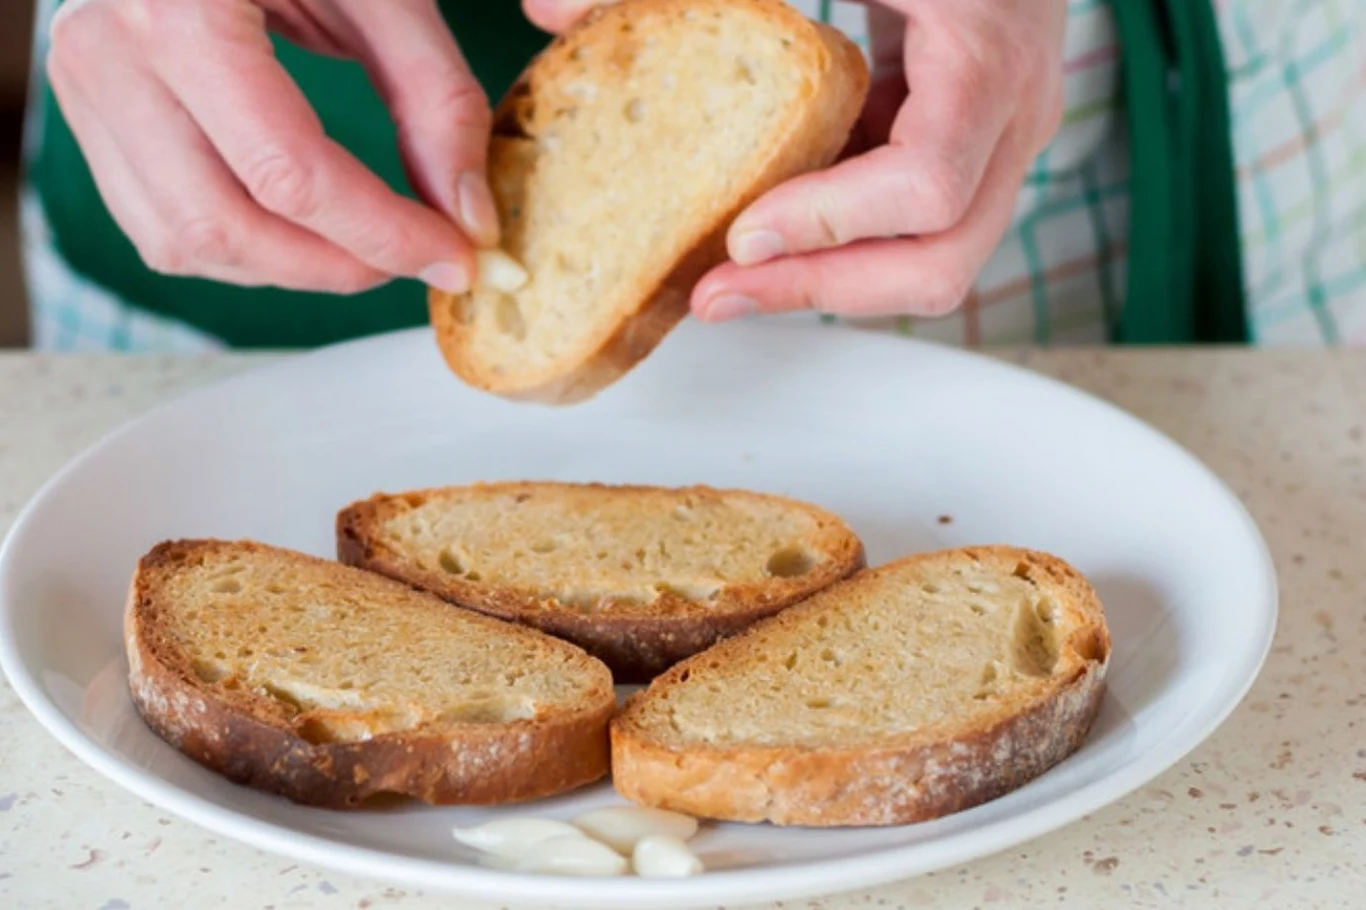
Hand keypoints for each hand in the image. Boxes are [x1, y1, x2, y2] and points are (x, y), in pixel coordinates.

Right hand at [46, 0, 498, 294]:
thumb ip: (435, 98)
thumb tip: (467, 217)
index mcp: (182, 8)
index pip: (287, 172)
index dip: (383, 234)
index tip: (455, 260)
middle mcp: (110, 52)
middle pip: (225, 224)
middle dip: (337, 266)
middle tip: (418, 260)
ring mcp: (86, 85)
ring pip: (183, 242)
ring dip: (289, 270)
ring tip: (366, 247)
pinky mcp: (89, 112)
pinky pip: (159, 226)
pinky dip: (242, 250)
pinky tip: (304, 229)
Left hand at [525, 0, 1066, 320]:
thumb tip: (545, 2)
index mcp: (985, 56)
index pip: (928, 182)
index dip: (832, 222)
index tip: (741, 233)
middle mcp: (1012, 116)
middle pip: (939, 258)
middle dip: (822, 288)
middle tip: (715, 297)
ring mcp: (1001, 140)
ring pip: (930, 261)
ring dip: (825, 278)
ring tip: (721, 281)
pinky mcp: (972, 148)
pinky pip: (912, 227)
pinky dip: (838, 238)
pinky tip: (758, 227)